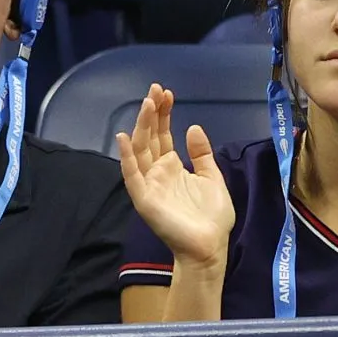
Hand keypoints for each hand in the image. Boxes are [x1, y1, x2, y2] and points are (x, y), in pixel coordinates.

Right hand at [116, 84, 234, 269]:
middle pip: (150, 137)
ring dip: (141, 126)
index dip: (163, 114)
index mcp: (171, 166)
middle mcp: (156, 171)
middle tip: (155, 90)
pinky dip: (126, 157)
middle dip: (152, 113)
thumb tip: (193, 127)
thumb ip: (202, 154)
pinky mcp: (144, 198)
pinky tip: (125, 138)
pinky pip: (131, 175)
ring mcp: (148, 183)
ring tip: (147, 104)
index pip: (162, 134)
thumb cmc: (211, 217)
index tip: (166, 93)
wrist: (209, 246)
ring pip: (140, 150)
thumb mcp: (212, 178)